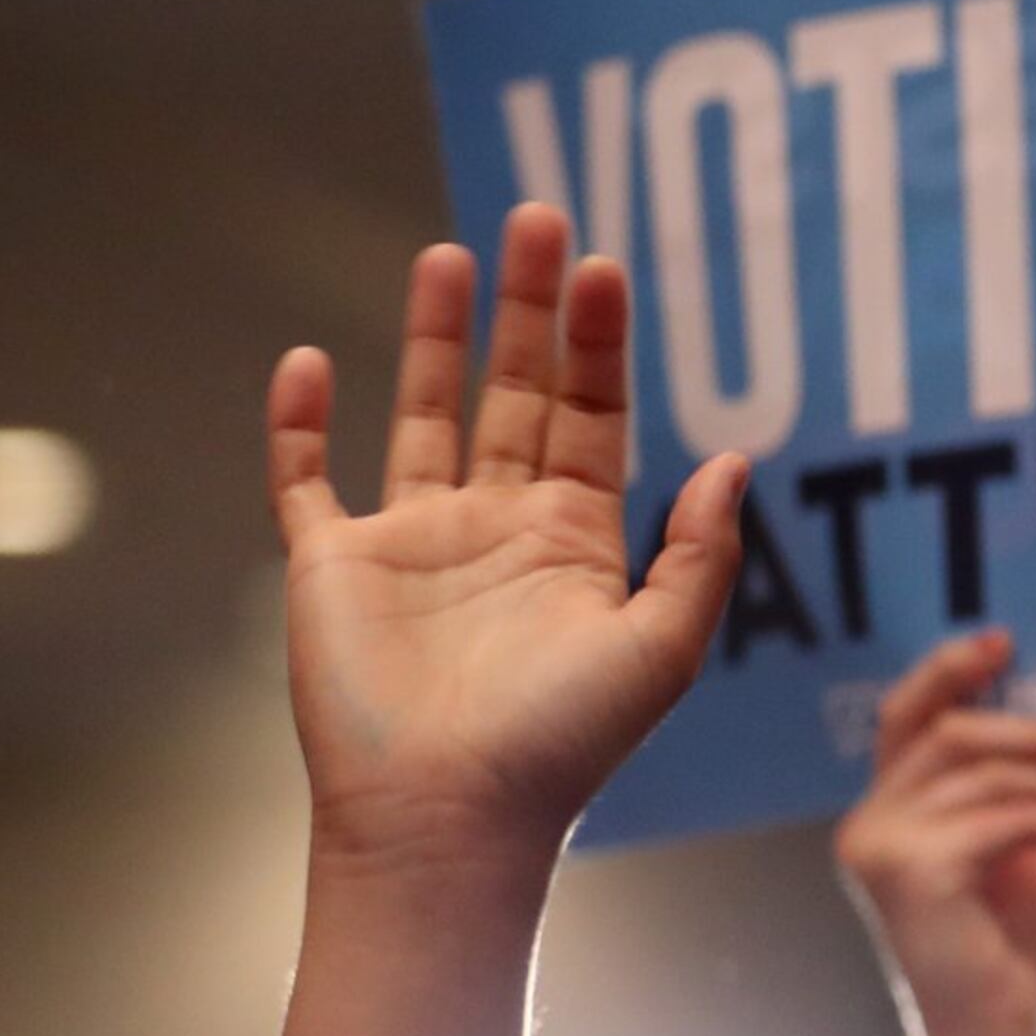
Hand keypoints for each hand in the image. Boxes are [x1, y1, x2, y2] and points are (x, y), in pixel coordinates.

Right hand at [265, 203, 747, 869]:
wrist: (450, 818)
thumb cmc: (562, 747)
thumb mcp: (661, 648)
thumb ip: (700, 554)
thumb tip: (736, 462)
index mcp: (576, 546)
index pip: (592, 419)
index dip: (598, 345)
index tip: (603, 268)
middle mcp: (497, 532)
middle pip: (514, 395)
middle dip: (527, 312)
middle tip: (538, 218)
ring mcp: (413, 545)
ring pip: (423, 414)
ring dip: (434, 336)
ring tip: (450, 251)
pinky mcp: (332, 567)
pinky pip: (307, 478)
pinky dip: (299, 421)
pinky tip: (308, 359)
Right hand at [835, 631, 1035, 1035]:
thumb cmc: (1015, 959)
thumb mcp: (1022, 854)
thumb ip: (1025, 793)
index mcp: (888, 817)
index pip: (907, 721)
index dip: (950, 671)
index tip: (1007, 641)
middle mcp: (870, 827)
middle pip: (953, 736)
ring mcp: (884, 849)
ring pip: (990, 775)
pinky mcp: (916, 874)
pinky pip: (1008, 817)